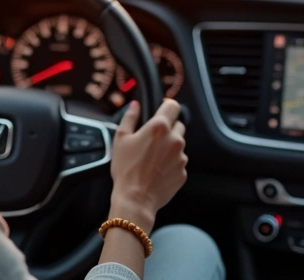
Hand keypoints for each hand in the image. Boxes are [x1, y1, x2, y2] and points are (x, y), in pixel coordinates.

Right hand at [108, 98, 187, 231]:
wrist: (135, 199)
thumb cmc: (126, 169)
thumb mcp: (120, 139)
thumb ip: (130, 118)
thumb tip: (135, 105)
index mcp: (159, 127)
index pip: (173, 106)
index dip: (167, 107)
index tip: (162, 111)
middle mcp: (174, 140)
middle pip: (178, 125)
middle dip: (168, 129)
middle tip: (152, 140)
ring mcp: (181, 157)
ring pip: (179, 145)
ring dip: (169, 148)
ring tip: (152, 159)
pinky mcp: (183, 172)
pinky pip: (179, 162)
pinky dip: (170, 163)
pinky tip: (157, 170)